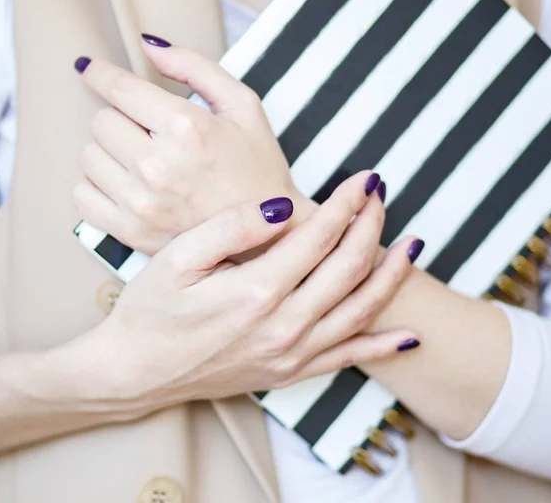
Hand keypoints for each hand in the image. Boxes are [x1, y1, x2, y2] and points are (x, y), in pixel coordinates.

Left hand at [74, 37, 314, 254]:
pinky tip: (128, 184)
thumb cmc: (259, 166)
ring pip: (89, 156)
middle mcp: (158, 166)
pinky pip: (83, 196)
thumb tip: (146, 45)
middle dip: (122, 117)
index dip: (99, 73)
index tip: (90, 68)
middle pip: (101, 120)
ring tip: (144, 158)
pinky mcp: (132, 232)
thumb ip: (196, 67)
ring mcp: (142, 204)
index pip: (118, 88)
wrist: (270, 232)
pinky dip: (98, 185)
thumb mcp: (243, 105)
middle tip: (150, 130)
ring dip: (111, 151)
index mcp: (187, 128)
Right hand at [91, 172, 417, 408]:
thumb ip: (233, 227)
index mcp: (257, 291)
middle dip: (371, 225)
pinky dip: (383, 345)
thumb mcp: (177, 258)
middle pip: (347, 267)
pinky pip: (348, 359)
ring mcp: (291, 354)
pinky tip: (410, 334)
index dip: (346, 202)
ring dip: (390, 274)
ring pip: (359, 309)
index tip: (364, 177)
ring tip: (413, 244)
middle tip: (381, 193)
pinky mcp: (290, 373)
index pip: (319, 236)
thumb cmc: (152, 310)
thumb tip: (284, 208)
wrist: (137, 372)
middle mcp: (284, 326)